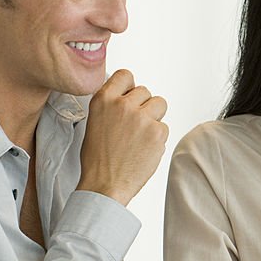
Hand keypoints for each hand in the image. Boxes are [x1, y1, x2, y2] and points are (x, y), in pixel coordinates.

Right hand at [78, 69, 168, 205]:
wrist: (105, 185)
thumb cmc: (98, 159)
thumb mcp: (95, 122)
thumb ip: (111, 106)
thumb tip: (127, 97)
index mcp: (103, 100)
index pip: (125, 75)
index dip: (130, 87)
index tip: (130, 96)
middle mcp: (123, 105)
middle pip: (145, 91)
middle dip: (143, 106)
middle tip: (135, 125)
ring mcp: (142, 118)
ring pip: (160, 104)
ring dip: (155, 117)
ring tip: (142, 135)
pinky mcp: (158, 132)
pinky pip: (165, 127)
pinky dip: (158, 138)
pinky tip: (145, 149)